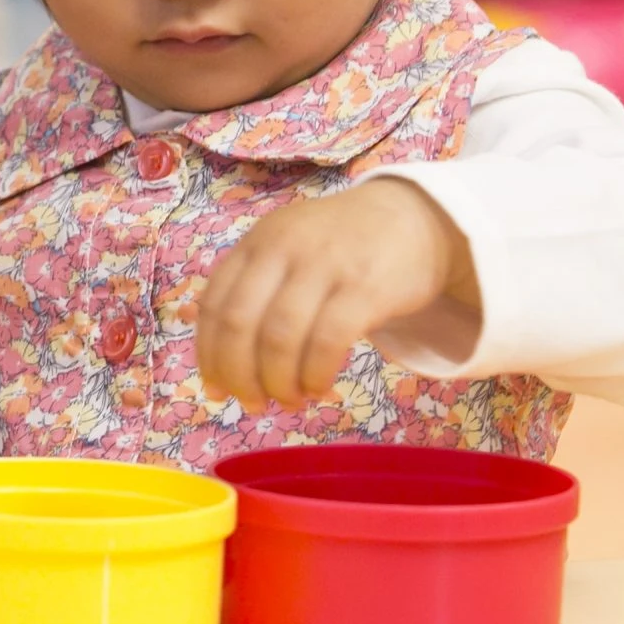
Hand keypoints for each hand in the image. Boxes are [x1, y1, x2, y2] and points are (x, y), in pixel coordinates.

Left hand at [197, 179, 472, 407]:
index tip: (216, 390)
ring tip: (290, 400)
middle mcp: (283, 249)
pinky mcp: (365, 287)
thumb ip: (251, 290)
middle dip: (239, 375)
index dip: (208, 356)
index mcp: (256, 243)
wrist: (415, 219)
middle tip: (252, 404)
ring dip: (278, 382)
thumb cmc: (341, 247)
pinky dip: (315, 374)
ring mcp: (324, 265)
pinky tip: (319, 387)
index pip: (213, 306)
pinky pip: (327, 341)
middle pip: (239, 324)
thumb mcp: (287, 250)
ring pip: (280, 337)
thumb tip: (208, 353)